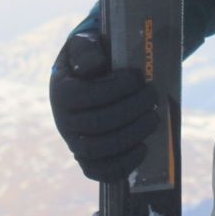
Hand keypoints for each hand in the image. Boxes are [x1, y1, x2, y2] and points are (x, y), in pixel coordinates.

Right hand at [49, 30, 158, 181]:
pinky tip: (143, 148)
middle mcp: (63, 121)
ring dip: (132, 135)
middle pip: (96, 124)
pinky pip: (101, 171)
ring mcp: (75, 143)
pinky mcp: (88, 159)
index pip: (84, 96)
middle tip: (153, 95)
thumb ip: (86, 48)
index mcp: (61, 92)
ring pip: (100, 150)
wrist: (89, 78)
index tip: (138, 77)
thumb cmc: (91, 59)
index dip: (115, 88)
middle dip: (131, 110)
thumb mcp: (85, 43)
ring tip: (154, 118)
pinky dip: (124, 164)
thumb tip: (94, 66)